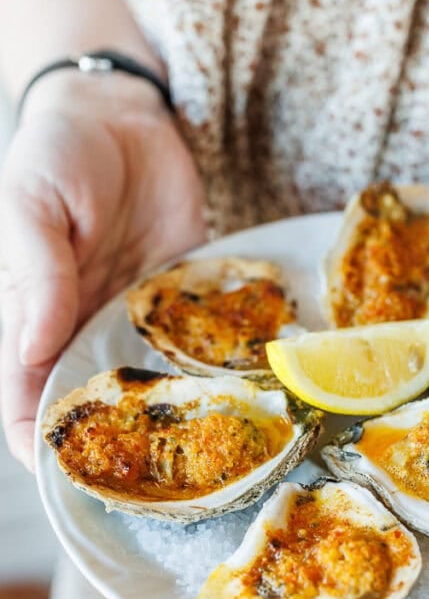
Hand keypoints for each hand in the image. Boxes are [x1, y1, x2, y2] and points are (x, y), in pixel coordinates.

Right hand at [0, 74, 206, 469]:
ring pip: (145, 382)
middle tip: (145, 485)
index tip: (58, 476)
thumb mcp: (29, 204)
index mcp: (31, 311)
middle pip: (89, 400)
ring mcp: (134, 314)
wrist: (125, 113)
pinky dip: (210, 368)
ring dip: (165, 417)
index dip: (33, 437)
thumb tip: (34, 344)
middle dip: (109, 444)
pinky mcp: (182, 296)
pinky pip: (193, 341)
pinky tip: (236, 397)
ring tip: (197, 457)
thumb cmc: (57, 152)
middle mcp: (81, 324)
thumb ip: (35, 274)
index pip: (21, 390)